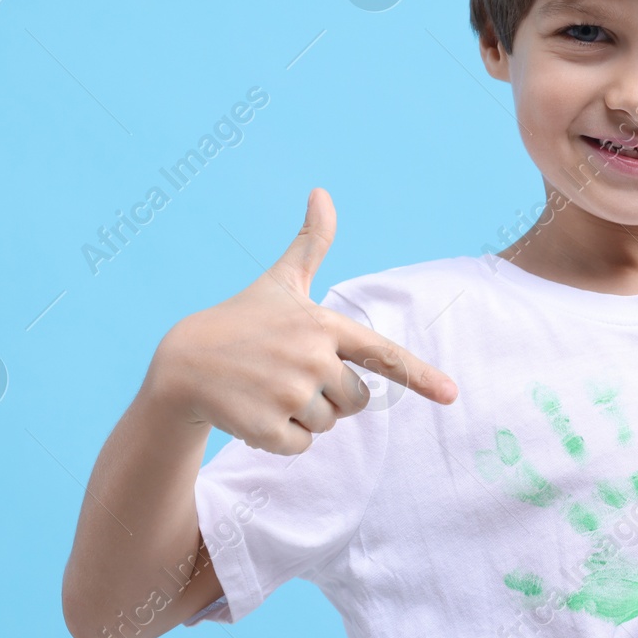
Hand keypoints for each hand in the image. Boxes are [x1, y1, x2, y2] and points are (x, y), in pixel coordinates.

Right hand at [146, 188, 455, 454]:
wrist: (184, 362)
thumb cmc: (242, 320)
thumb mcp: (281, 282)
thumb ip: (312, 243)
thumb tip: (322, 191)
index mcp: (324, 326)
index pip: (383, 355)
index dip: (421, 376)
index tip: (452, 394)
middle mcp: (313, 359)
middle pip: (357, 401)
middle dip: (330, 395)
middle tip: (289, 373)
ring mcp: (290, 395)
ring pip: (329, 425)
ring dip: (304, 416)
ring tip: (269, 389)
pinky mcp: (268, 429)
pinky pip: (301, 447)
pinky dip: (281, 438)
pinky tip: (256, 412)